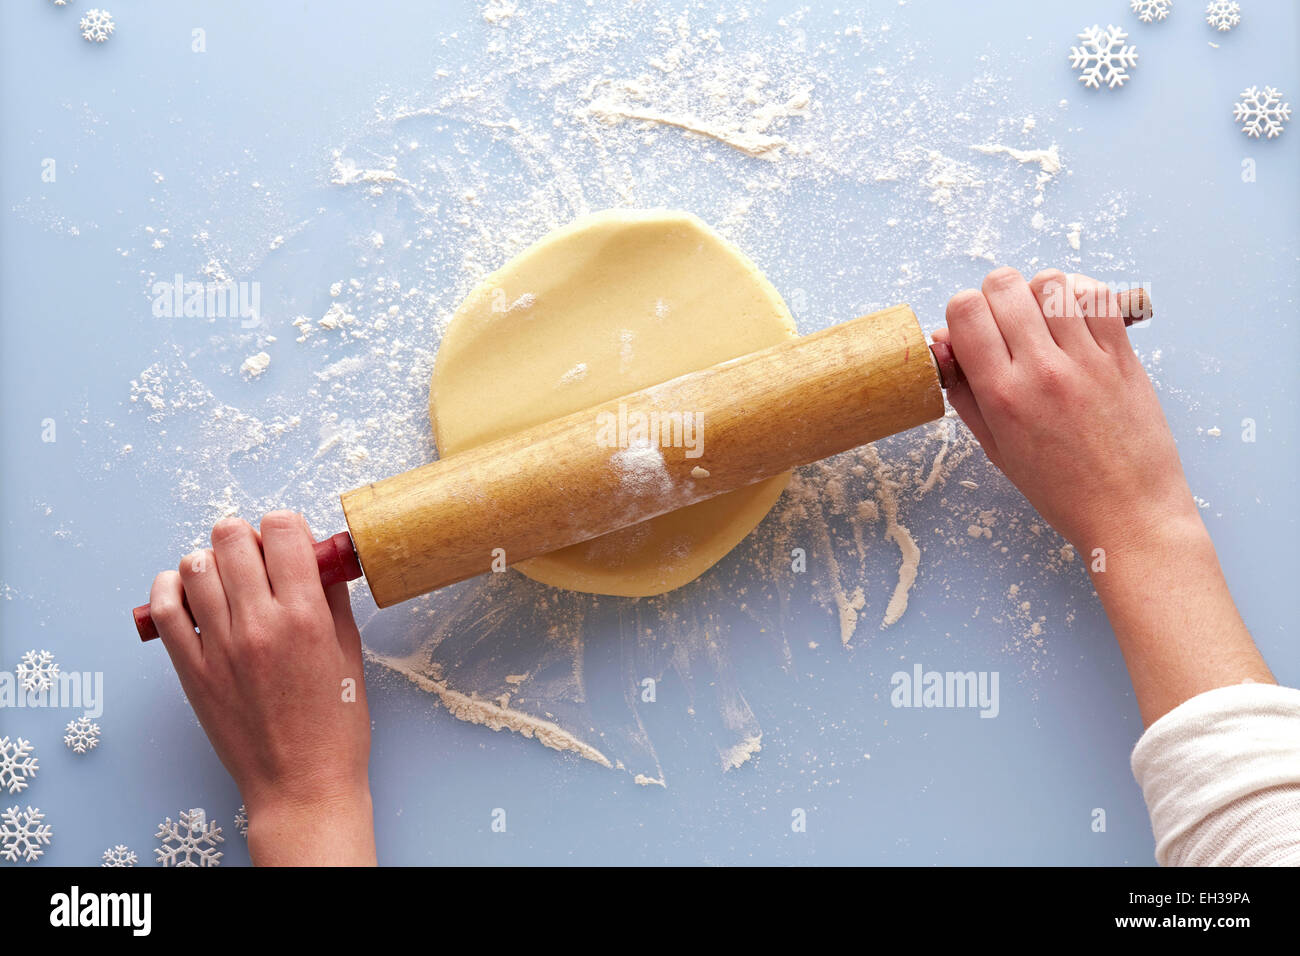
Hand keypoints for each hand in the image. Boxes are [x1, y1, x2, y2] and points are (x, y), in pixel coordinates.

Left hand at [148, 510, 375, 864]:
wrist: (301, 784)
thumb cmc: (335, 725)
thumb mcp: (350, 654)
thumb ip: (332, 600)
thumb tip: (319, 560)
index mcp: (306, 616)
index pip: (282, 531)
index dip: (286, 526)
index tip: (289, 541)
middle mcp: (259, 624)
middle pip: (233, 538)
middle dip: (247, 537)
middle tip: (257, 558)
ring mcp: (219, 647)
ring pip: (196, 566)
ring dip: (212, 561)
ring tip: (227, 579)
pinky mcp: (191, 670)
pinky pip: (165, 609)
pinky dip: (171, 587)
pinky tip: (189, 590)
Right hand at [936, 268, 1272, 723]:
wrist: (1129, 512)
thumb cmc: (1060, 490)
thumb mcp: (995, 448)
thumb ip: (965, 393)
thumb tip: (944, 346)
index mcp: (1001, 395)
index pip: (964, 311)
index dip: (961, 312)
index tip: (971, 330)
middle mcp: (1041, 369)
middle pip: (1003, 285)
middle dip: (995, 296)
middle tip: (1005, 323)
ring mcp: (1086, 359)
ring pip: (1050, 282)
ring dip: (1038, 293)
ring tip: (1043, 320)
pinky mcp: (1123, 355)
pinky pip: (1097, 296)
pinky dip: (1079, 295)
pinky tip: (1074, 318)